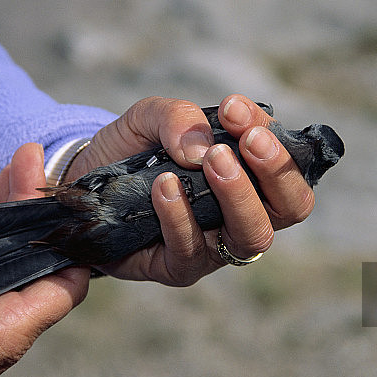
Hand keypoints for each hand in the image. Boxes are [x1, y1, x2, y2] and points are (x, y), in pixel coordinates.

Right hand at [0, 144, 88, 376]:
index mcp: (10, 331)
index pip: (67, 285)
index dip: (74, 246)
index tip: (66, 204)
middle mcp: (8, 327)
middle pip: (38, 263)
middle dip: (34, 215)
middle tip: (26, 166)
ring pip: (13, 267)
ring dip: (11, 225)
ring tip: (10, 177)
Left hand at [65, 94, 314, 285]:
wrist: (83, 183)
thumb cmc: (132, 150)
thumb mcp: (149, 118)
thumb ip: (177, 117)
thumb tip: (202, 147)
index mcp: (251, 172)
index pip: (288, 159)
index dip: (271, 134)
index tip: (233, 109)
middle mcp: (243, 211)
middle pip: (292, 206)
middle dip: (276, 170)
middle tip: (246, 141)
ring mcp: (216, 244)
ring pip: (253, 235)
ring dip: (238, 195)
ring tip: (211, 161)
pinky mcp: (181, 267)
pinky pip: (192, 250)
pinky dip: (181, 216)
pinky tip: (164, 187)